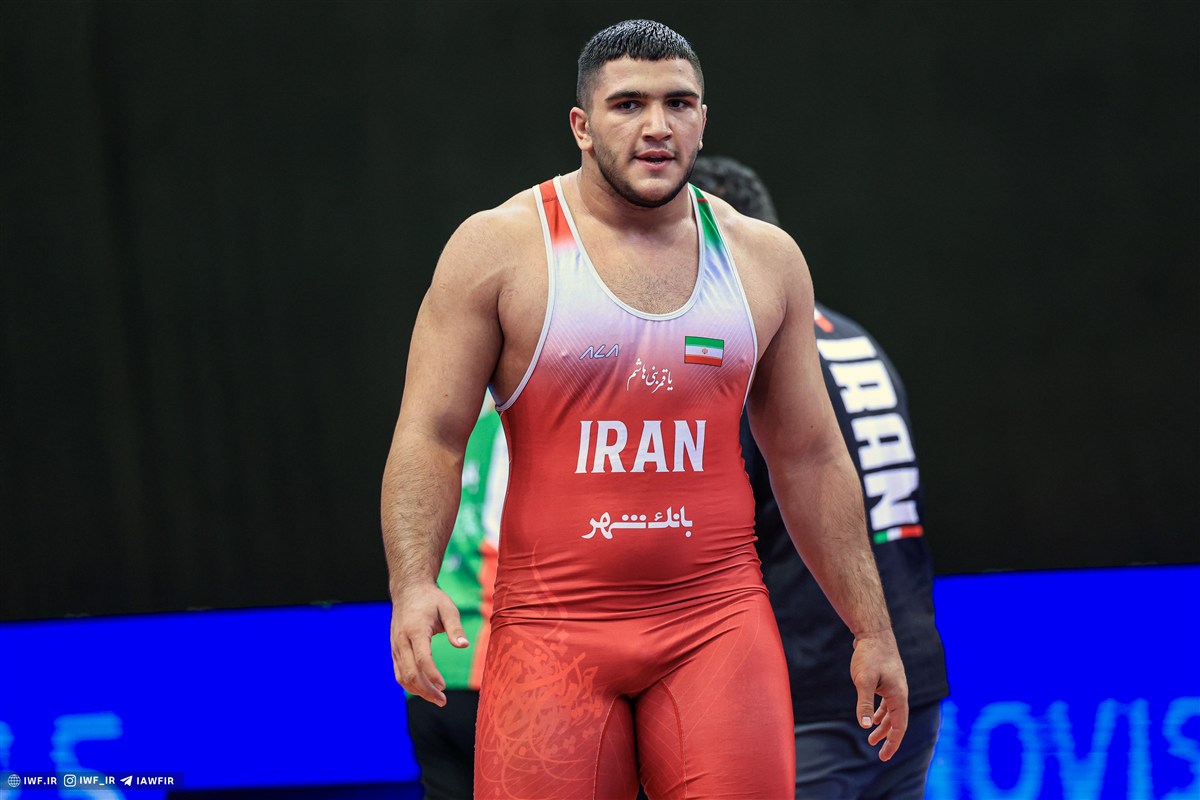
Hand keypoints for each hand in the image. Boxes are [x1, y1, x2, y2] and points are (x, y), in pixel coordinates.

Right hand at [389, 583, 468, 705]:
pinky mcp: (394, 650)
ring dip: (418, 691)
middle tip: (443, 701)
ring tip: (437, 699)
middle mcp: (401, 640)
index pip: (421, 658)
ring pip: (401, 676)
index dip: (432, 675)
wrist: (408, 590)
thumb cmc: (431, 599)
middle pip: (409, 672)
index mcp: (415, 630)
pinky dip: (410, 684)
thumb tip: (463, 646)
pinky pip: (399, 672)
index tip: (444, 687)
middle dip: (426, 690)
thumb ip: (455, 628)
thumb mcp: (448, 608)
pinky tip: (425, 690)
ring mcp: (395, 646)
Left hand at [850, 630, 908, 760]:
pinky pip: (887, 703)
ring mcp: (894, 687)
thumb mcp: (863, 680)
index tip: (884, 757)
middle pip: (897, 722)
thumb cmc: (869, 656)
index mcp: (898, 696)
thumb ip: (864, 703)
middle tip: (879, 753)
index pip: (899, 727)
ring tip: (872, 738)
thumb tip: (865, 726)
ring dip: (883, 726)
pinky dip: (881, 713)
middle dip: (889, 738)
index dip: (892, 743)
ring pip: (892, 713)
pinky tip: (872, 719)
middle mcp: (900, 693)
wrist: (873, 634)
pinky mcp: (887, 681)